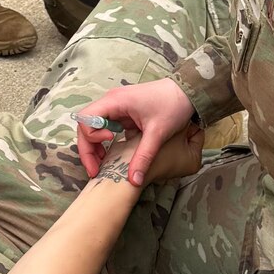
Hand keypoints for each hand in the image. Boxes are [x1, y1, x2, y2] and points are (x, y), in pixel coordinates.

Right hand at [76, 77, 197, 186]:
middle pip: (86, 125)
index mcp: (115, 101)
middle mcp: (110, 102)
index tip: (111, 143)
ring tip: (102, 165)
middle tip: (95, 170)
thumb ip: (143, 157)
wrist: (188, 92)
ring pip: (93, 127)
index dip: (92, 136)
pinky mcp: (122, 112)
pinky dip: (104, 143)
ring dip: (94, 146)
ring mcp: (115, 107)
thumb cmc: (173, 105)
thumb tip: (133, 181)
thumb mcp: (158, 133)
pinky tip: (112, 156)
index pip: (86, 119)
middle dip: (88, 148)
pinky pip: (105, 128)